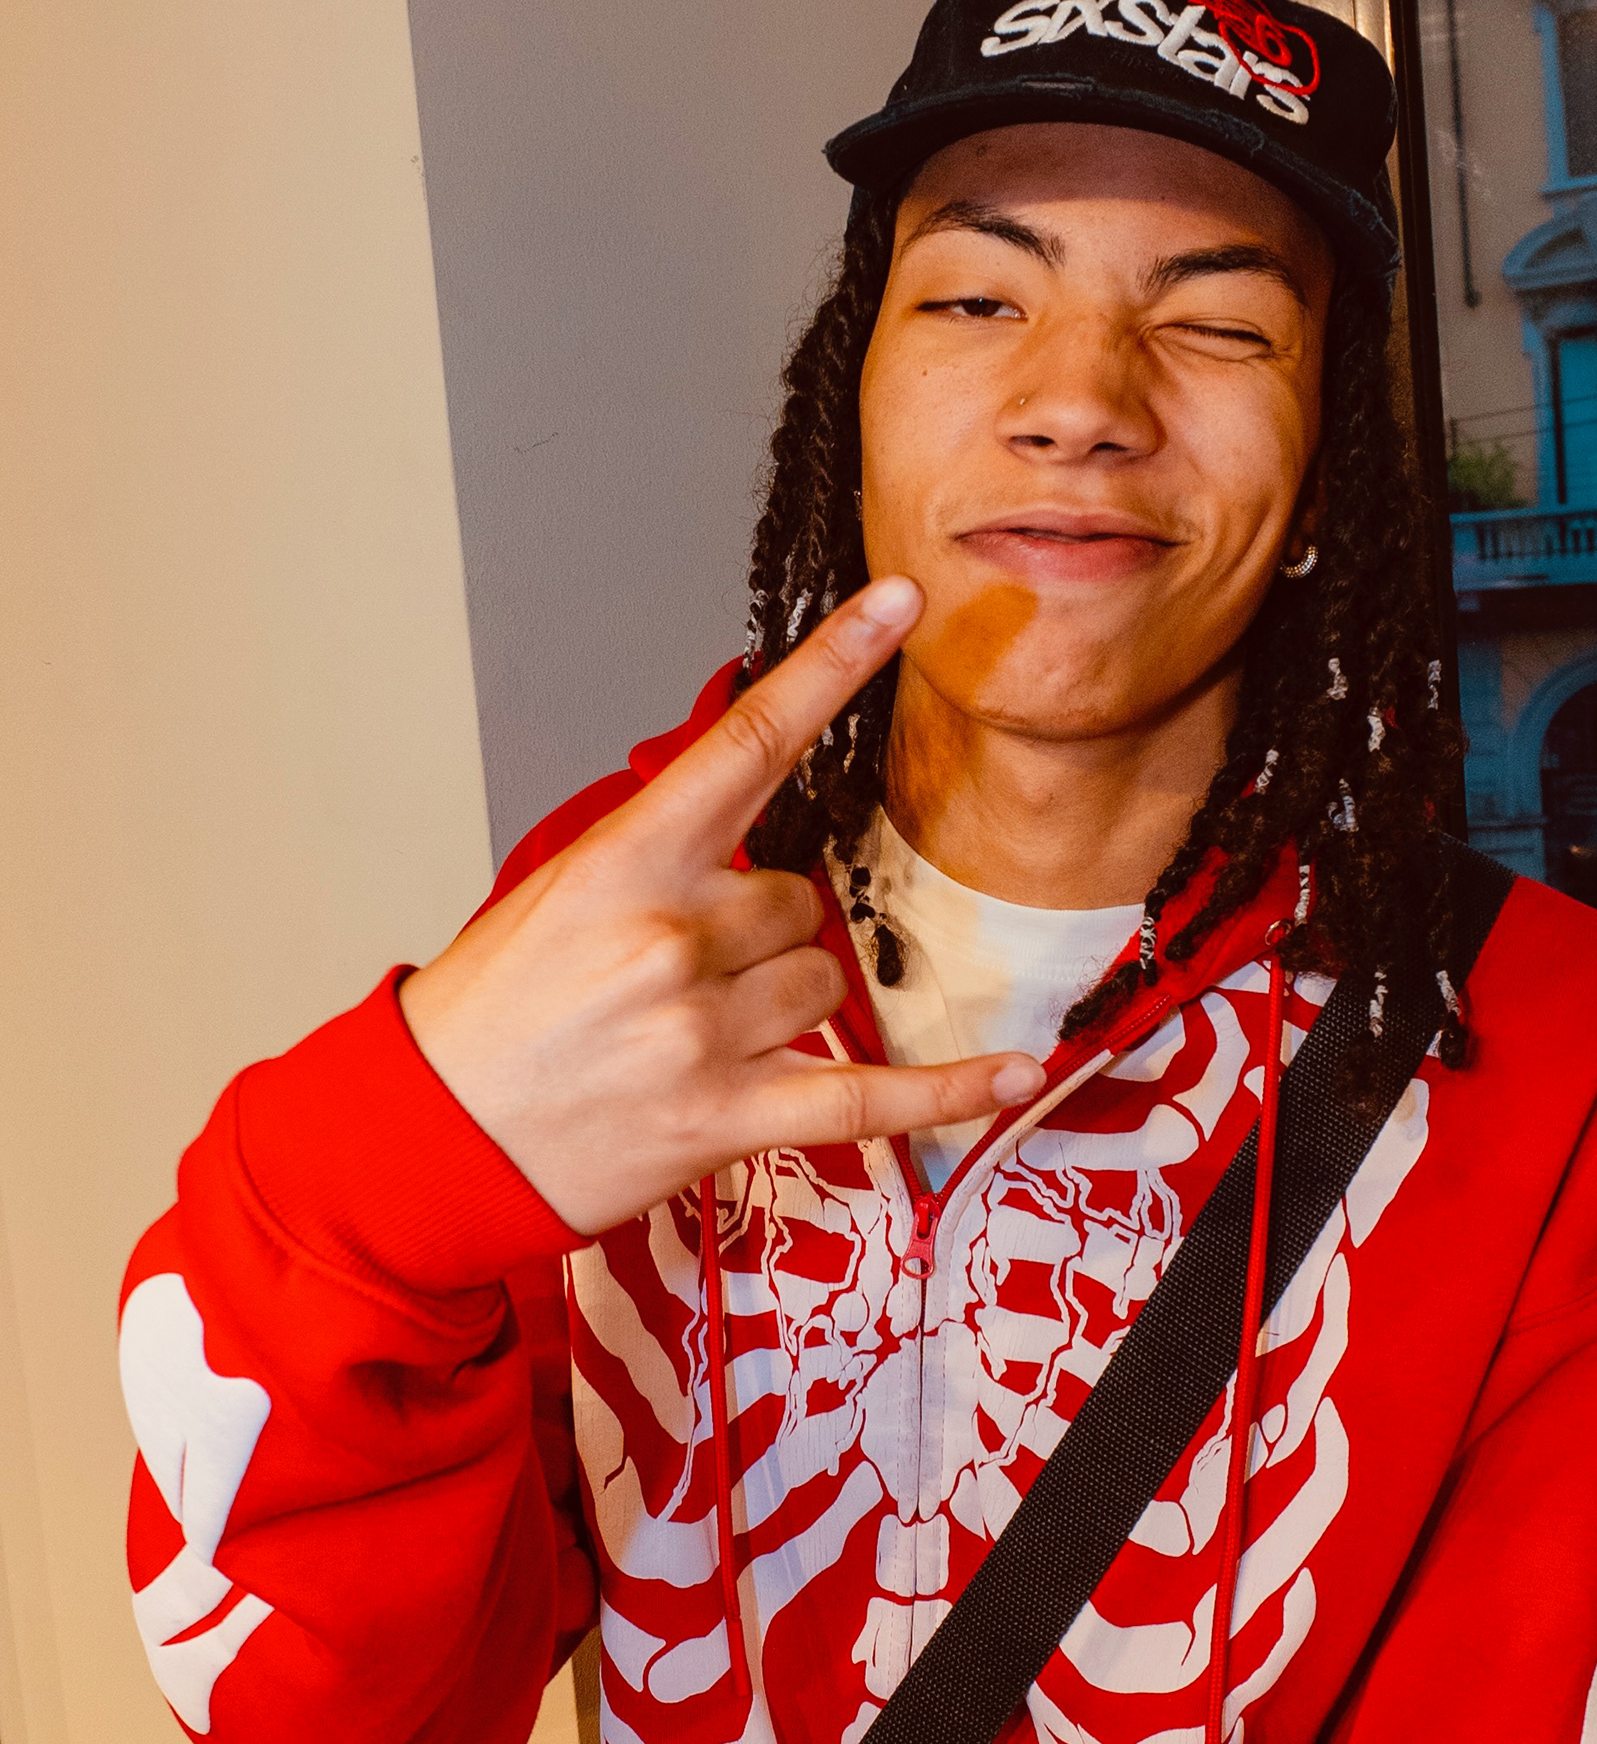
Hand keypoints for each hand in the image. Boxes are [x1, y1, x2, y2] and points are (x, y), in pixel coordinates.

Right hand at [400, 578, 1044, 1235]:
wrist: (433, 1139)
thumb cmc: (492, 1014)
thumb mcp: (555, 896)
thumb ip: (659, 855)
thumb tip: (754, 832)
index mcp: (623, 866)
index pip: (748, 743)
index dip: (832, 666)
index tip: (898, 604)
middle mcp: (672, 939)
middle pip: (799, 897)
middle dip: (762, 928)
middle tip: (681, 974)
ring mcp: (703, 1031)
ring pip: (823, 979)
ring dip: (786, 1003)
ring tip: (696, 1035)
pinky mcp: (729, 1117)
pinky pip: (870, 1093)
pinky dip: (949, 1088)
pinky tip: (1015, 1068)